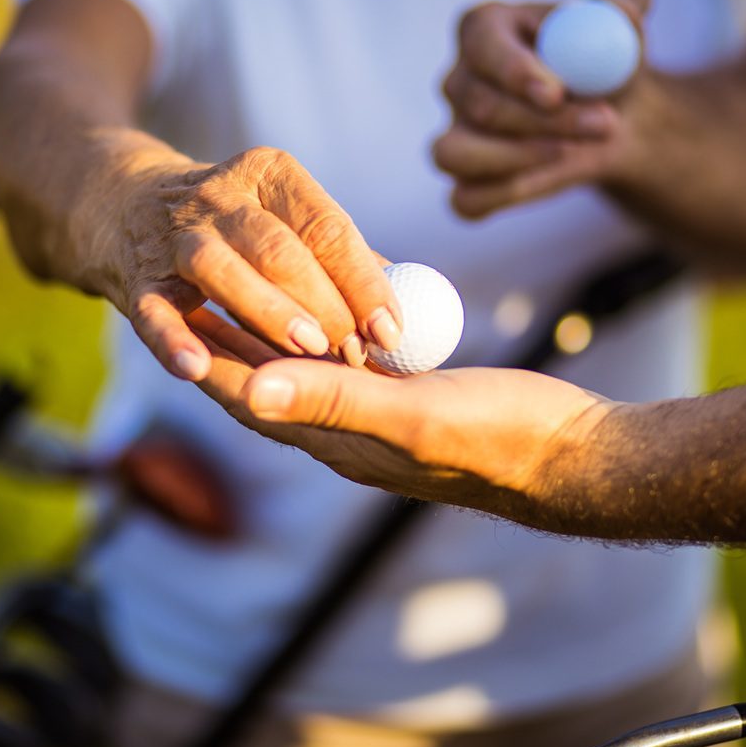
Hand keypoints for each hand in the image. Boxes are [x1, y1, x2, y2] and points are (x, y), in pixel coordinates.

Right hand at [82, 140, 401, 380]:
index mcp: (273, 176)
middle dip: (325, 303)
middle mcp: (223, 196)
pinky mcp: (139, 276)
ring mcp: (176, 234)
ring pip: (220, 269)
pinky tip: (197, 369)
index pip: (328, 227)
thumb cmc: (238, 223)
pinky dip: (173, 339)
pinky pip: (154, 311)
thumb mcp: (286, 217)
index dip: (364, 282)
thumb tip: (411, 300)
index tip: (392, 330)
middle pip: (280, 248)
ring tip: (308, 352)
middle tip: (358, 353)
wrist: (126, 205)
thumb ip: (343, 256)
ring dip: (267, 311)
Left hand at [190, 310, 616, 528]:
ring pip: (310, 375)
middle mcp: (352, 438)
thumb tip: (252, 391)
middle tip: (195, 289)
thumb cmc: (502, 439)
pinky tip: (328, 310)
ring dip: (276, 337)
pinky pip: (352, 368)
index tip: (174, 310)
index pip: (256, 399)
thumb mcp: (415, 417)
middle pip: (273, 386)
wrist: (572, 457)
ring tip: (245, 291)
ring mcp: (384, 423)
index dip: (212, 357)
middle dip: (233, 342)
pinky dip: (327, 336)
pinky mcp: (414, 405)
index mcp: (341, 444)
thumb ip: (334, 402)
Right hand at [435, 0, 650, 218]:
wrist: (610, 118)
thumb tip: (617, 5)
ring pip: (454, 154)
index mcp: (483, 29)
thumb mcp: (624, 24)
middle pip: (481, 106)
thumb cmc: (606, 63)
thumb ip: (627, 0)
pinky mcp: (465, 179)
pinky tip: (548, 178)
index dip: (512, 70)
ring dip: (516, 160)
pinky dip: (502, 195)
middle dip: (544, 122)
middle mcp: (459, 81)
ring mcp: (455, 132)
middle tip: (603, 123)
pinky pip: (464, 200)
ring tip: (575, 153)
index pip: (482, 44)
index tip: (556, 92)